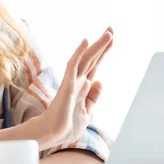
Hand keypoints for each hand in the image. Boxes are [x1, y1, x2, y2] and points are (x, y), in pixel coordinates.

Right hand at [40, 27, 112, 146]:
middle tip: (111, 28)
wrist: (53, 134)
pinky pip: (73, 65)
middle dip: (103, 43)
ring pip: (86, 59)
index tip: (111, 39)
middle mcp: (79, 80)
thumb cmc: (67, 125)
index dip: (103, 51)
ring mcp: (73, 81)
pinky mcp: (67, 85)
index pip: (95, 64)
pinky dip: (79, 53)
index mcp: (83, 86)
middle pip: (93, 58)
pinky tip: (85, 42)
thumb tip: (100, 82)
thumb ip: (93, 97)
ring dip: (97, 46)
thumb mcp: (87, 111)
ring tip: (108, 33)